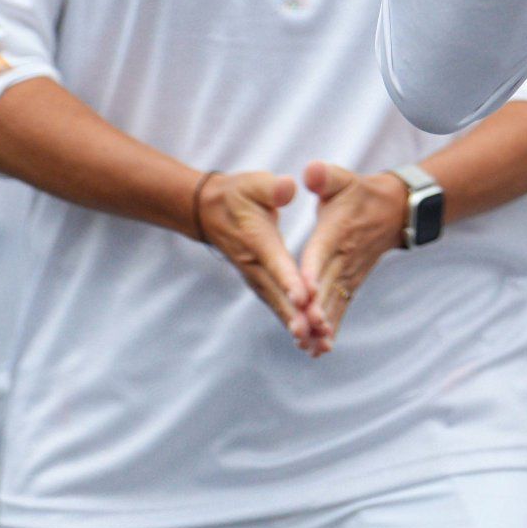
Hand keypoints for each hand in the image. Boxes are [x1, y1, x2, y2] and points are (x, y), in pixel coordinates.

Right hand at [195, 169, 312, 350]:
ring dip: (295, 323)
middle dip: (296, 313)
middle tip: (313, 334)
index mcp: (258, 240)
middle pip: (278, 293)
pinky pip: (277, 304)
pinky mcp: (260, 282)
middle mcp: (255, 265)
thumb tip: (288, 187)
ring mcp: (256, 277)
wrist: (211, 211)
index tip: (304, 297)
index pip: (275, 262)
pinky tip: (307, 338)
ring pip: (278, 304)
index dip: (289, 280)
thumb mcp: (255, 183)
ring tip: (315, 344)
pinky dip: (290, 321)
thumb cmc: (239, 194)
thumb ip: (273, 188)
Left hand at [295, 163, 408, 356]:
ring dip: (322, 325)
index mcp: (335, 232)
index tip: (305, 292)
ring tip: (309, 347)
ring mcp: (349, 273)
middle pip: (327, 285)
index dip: (312, 272)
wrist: (394, 209)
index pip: (321, 253)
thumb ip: (324, 176)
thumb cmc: (358, 193)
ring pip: (334, 302)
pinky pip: (341, 308)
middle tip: (303, 331)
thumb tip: (310, 171)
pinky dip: (332, 328)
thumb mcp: (341, 178)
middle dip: (315, 309)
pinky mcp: (352, 284)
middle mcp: (343, 257)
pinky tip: (319, 349)